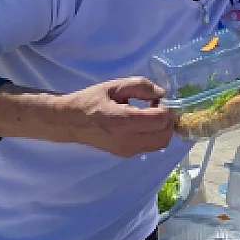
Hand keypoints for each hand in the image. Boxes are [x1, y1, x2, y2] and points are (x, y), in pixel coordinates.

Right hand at [56, 77, 176, 155]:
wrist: (71, 121)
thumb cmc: (92, 100)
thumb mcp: (115, 86)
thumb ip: (141, 86)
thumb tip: (162, 94)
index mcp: (122, 120)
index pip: (159, 120)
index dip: (166, 108)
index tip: (158, 100)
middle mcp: (126, 139)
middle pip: (164, 135)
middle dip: (168, 120)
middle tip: (159, 107)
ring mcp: (126, 150)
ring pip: (160, 144)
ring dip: (163, 129)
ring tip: (153, 115)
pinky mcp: (126, 154)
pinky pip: (150, 146)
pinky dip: (155, 135)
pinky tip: (145, 124)